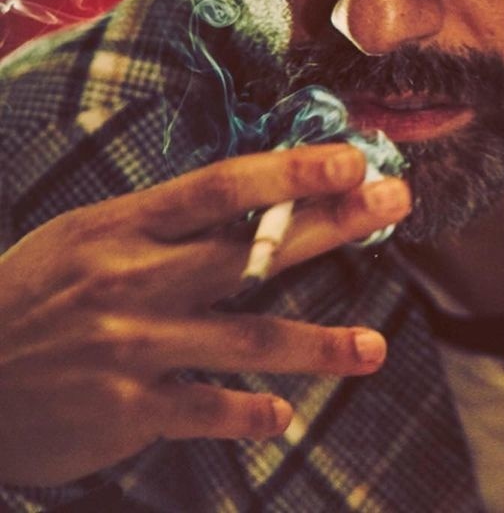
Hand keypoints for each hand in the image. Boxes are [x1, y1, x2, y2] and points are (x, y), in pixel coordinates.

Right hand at [0, 143, 410, 487]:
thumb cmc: (30, 294)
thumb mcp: (87, 236)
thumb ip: (163, 222)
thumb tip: (252, 198)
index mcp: (124, 227)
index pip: (221, 188)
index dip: (290, 171)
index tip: (351, 159)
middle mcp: (135, 282)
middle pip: (251, 253)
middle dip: (330, 226)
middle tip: (395, 203)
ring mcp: (133, 349)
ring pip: (245, 342)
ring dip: (317, 346)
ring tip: (374, 348)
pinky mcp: (125, 412)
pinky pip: (204, 412)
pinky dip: (248, 415)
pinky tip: (283, 416)